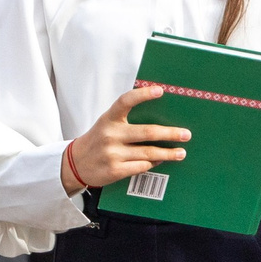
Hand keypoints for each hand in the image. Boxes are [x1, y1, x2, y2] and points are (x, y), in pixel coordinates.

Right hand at [62, 84, 187, 192]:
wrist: (75, 164)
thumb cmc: (98, 141)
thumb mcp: (106, 125)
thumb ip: (127, 121)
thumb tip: (161, 120)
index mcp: (108, 119)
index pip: (125, 101)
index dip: (142, 95)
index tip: (160, 91)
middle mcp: (110, 135)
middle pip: (146, 132)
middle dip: (169, 134)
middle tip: (185, 134)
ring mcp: (112, 153)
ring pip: (148, 153)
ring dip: (168, 153)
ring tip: (181, 152)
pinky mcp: (115, 170)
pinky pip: (142, 166)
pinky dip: (153, 163)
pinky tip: (160, 161)